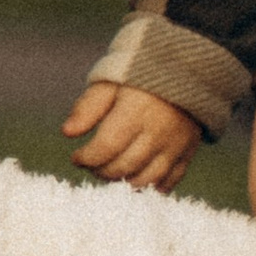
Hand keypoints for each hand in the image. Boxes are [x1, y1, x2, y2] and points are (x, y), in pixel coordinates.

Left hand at [63, 80, 198, 191]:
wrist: (185, 68)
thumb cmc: (139, 75)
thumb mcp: (109, 82)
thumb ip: (88, 107)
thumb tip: (67, 132)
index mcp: (136, 111)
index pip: (106, 147)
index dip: (86, 158)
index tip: (76, 157)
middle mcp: (158, 132)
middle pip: (124, 167)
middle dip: (101, 171)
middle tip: (92, 165)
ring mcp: (176, 144)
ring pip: (147, 179)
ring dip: (122, 183)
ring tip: (110, 172)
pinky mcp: (189, 150)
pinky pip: (170, 180)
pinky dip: (151, 187)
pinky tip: (135, 182)